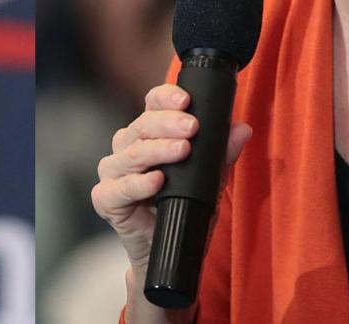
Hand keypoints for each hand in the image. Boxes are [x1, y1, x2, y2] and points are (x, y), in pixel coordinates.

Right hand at [92, 84, 250, 271]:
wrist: (170, 250)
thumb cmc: (184, 207)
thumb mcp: (209, 180)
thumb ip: (221, 155)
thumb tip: (242, 129)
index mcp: (147, 134)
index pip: (151, 105)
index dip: (165, 98)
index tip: (186, 99)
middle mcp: (126, 147)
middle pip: (142, 125)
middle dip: (168, 123)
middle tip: (192, 126)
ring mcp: (113, 172)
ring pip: (132, 153)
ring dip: (158, 150)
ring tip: (182, 150)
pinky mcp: (106, 199)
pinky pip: (121, 188)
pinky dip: (139, 184)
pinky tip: (157, 180)